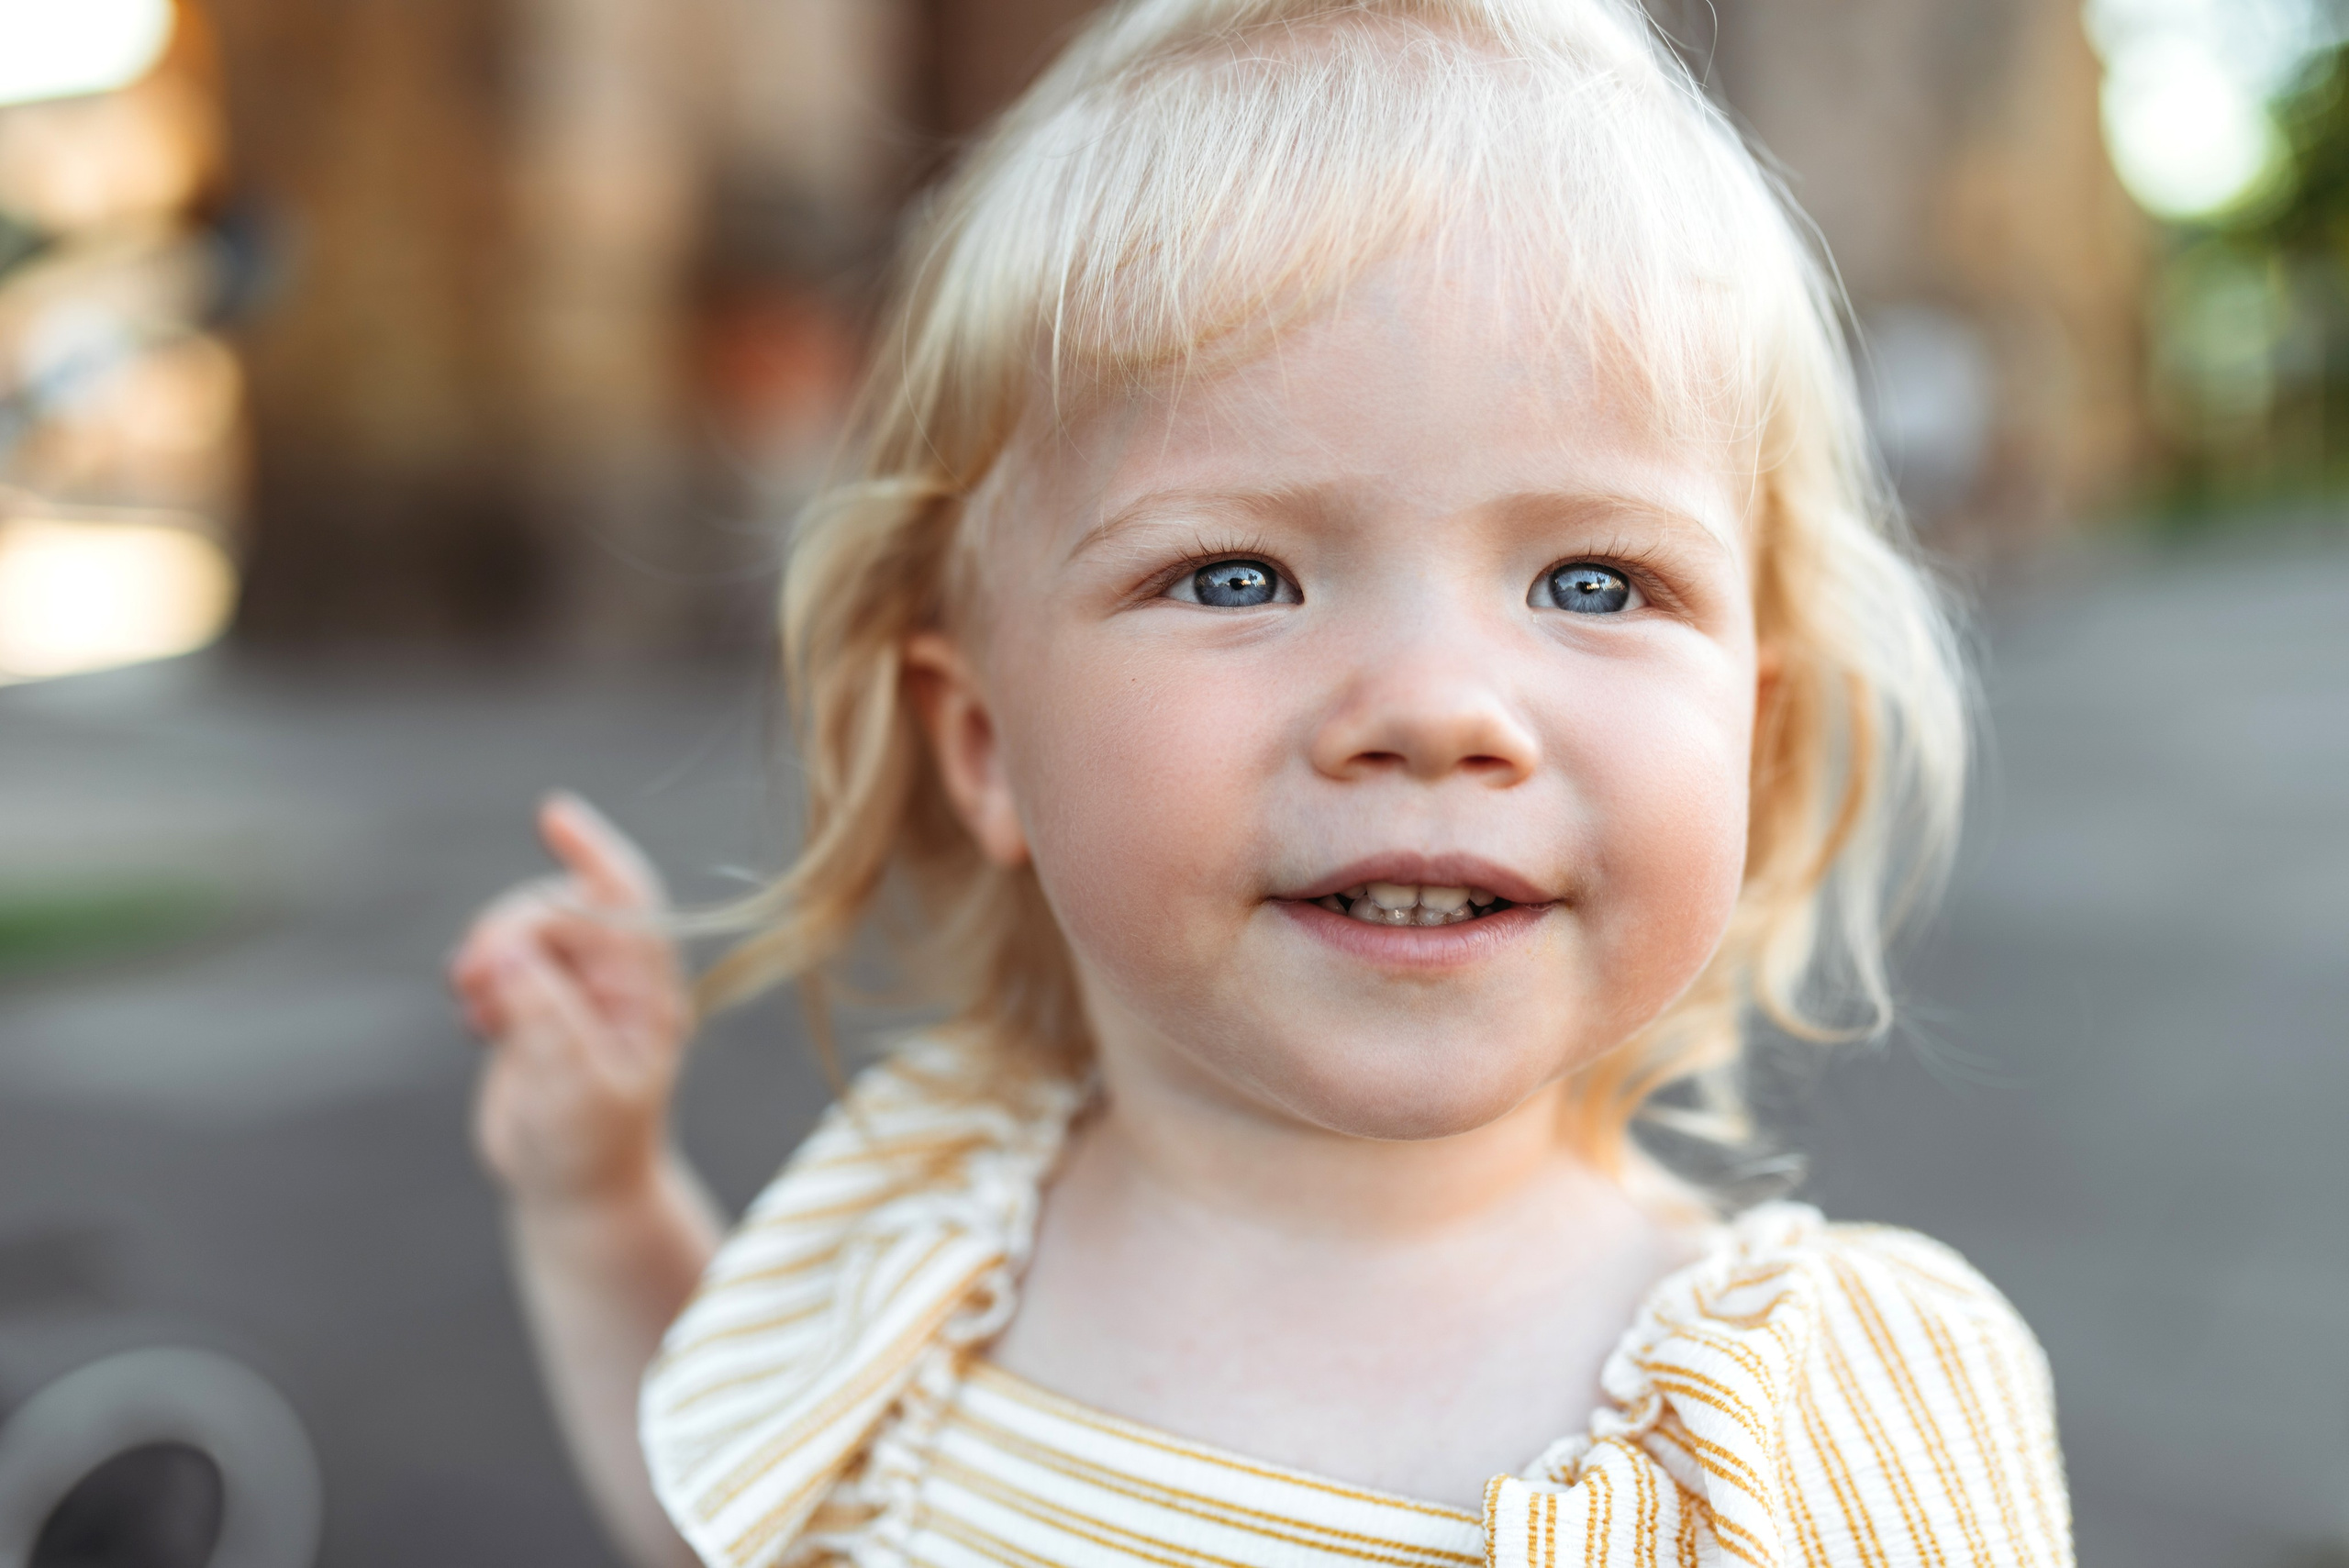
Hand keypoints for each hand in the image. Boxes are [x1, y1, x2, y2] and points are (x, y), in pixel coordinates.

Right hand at [450, 794, 691, 1210]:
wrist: (576, 1194)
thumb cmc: (590, 1145)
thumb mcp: (573, 1085)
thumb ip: (545, 1015)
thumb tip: (507, 949)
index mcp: (648, 991)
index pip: (627, 900)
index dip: (593, 851)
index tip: (553, 814)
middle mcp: (617, 980)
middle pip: (559, 909)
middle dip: (510, 927)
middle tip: (474, 979)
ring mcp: (575, 990)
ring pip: (524, 929)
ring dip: (489, 951)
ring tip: (470, 1005)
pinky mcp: (537, 1005)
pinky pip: (501, 960)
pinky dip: (479, 977)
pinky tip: (473, 1021)